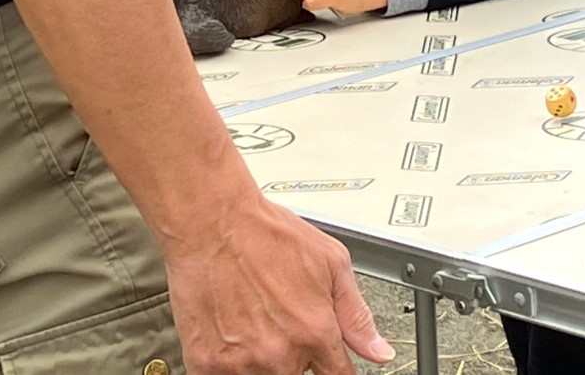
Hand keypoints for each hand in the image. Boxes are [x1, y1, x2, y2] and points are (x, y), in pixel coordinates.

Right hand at [164, 195, 394, 373]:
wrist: (213, 224)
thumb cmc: (268, 236)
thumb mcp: (332, 262)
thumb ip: (356, 315)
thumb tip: (380, 351)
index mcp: (314, 333)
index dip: (337, 371)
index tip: (331, 366)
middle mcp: (279, 355)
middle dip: (296, 357)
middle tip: (282, 323)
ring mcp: (239, 364)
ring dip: (262, 359)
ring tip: (255, 321)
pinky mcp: (205, 364)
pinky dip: (230, 361)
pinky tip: (231, 330)